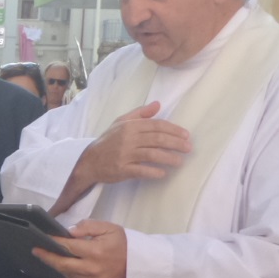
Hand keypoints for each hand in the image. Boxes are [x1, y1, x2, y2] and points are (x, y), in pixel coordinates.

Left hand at [44, 219, 128, 277]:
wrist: (139, 264)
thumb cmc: (124, 243)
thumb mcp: (109, 228)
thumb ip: (88, 227)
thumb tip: (69, 232)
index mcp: (96, 252)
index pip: (68, 247)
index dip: (54, 243)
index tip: (42, 239)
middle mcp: (92, 269)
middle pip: (63, 264)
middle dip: (47, 257)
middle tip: (36, 251)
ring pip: (68, 274)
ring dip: (58, 266)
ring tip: (49, 257)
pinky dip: (69, 273)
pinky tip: (65, 265)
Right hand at [72, 102, 191, 186]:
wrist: (89, 161)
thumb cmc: (108, 141)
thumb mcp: (121, 122)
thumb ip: (140, 113)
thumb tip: (158, 104)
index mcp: (130, 126)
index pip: (157, 125)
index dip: (174, 130)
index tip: (186, 135)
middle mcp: (128, 139)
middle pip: (157, 139)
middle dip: (176, 143)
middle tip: (189, 148)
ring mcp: (125, 154)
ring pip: (152, 154)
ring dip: (169, 158)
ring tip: (180, 161)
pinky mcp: (122, 169)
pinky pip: (141, 170)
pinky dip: (153, 172)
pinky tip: (163, 173)